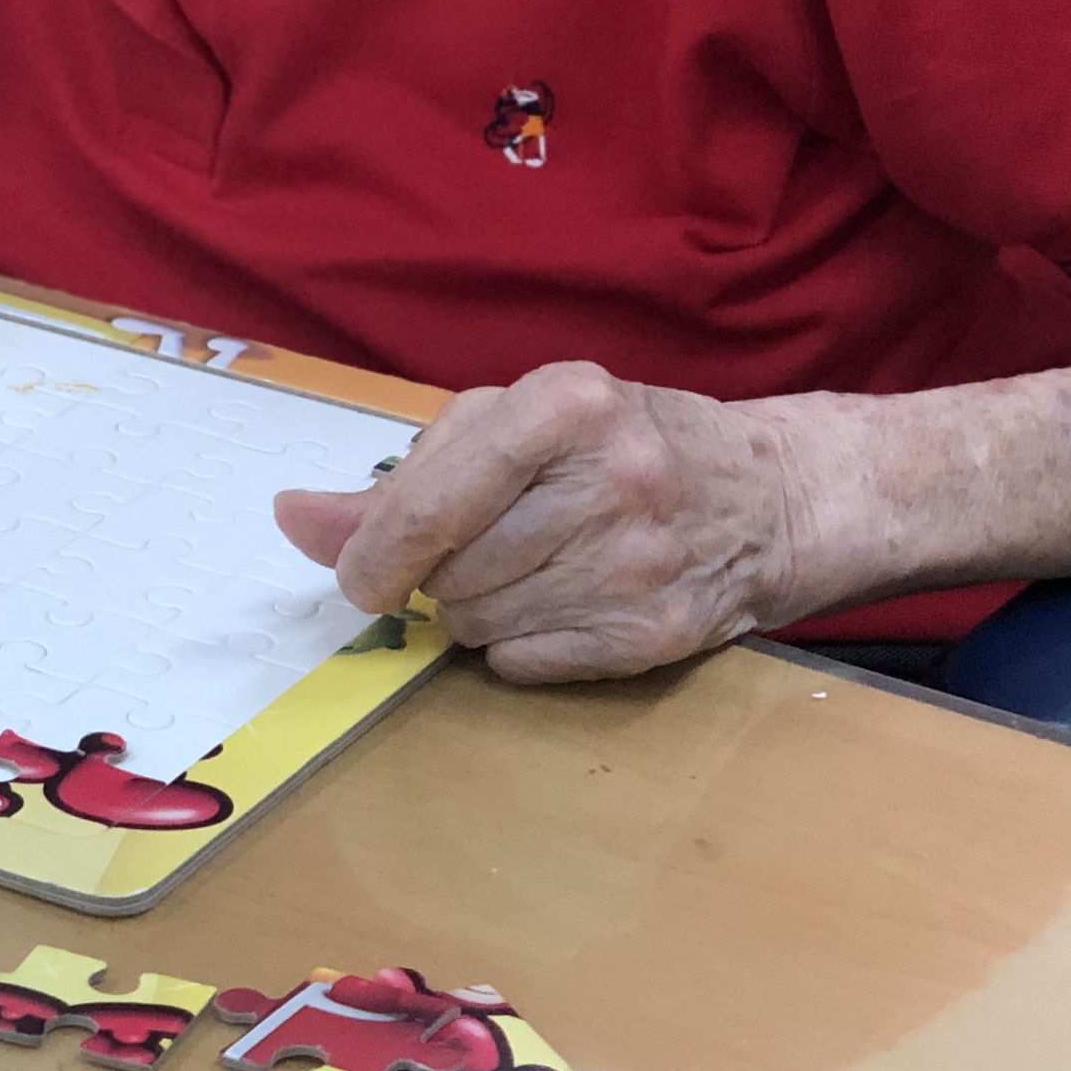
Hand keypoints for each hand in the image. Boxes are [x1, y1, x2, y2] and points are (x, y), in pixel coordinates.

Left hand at [271, 363, 813, 683]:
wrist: (775, 497)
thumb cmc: (625, 445)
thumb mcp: (520, 424)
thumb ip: (406, 475)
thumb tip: (295, 522)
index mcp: (568, 405)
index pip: (430, 503)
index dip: (374, 554)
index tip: (363, 577)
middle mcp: (610, 481)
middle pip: (448, 572)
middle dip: (440, 572)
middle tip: (486, 547)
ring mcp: (638, 565)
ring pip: (477, 625)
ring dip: (479, 609)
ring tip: (535, 568)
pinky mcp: (656, 635)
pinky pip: (521, 665)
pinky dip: (519, 646)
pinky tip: (566, 603)